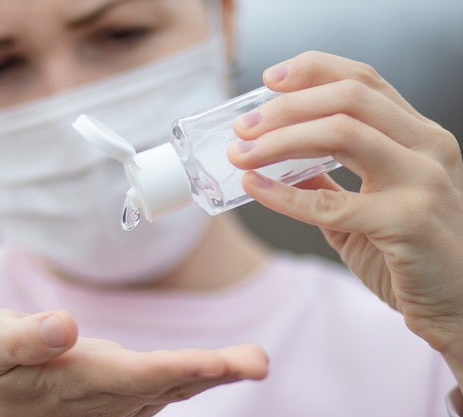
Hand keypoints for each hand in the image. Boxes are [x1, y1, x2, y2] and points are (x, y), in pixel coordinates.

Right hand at [0, 308, 268, 416]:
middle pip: (170, 383)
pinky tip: (233, 364)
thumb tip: (62, 325)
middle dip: (214, 372)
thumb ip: (25, 337)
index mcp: (82, 380)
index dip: (177, 368)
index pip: (137, 376)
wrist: (9, 412)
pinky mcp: (133, 395)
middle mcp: (113, 395)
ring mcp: (127, 400)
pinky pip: (175, 384)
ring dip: (220, 373)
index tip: (217, 362)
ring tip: (256, 361)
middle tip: (258, 362)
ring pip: (178, 386)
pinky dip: (205, 374)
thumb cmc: (5, 371)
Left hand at [228, 51, 462, 354]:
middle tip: (242, 126)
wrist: (458, 304)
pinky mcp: (408, 220)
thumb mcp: (370, 204)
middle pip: (348, 98)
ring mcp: (422, 180)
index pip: (363, 81)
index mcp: (417, 135)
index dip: (313, 71)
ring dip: (280, 139)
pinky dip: (284, 193)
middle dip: (286, 106)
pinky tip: (254, 187)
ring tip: (241, 152)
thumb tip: (280, 160)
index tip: (268, 79)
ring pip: (342, 132)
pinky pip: (332, 202)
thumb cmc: (413, 253)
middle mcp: (426, 146)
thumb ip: (330, 181)